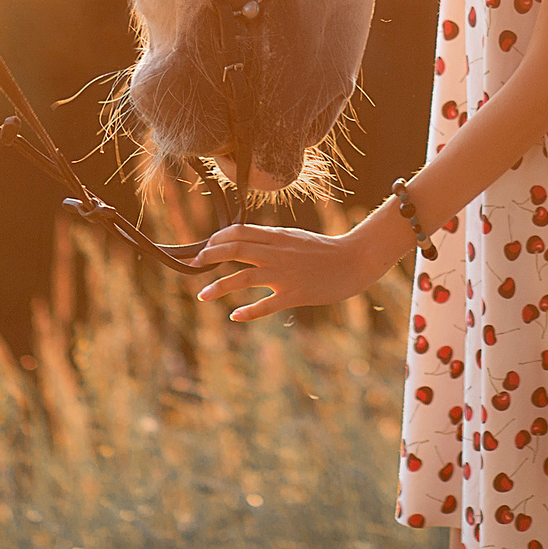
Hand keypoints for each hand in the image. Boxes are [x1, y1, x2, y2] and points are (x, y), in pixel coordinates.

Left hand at [193, 220, 396, 322]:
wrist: (354, 260)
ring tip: (202, 296)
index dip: (217, 239)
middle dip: (209, 256)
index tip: (205, 249)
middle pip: (235, 250)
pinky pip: (266, 305)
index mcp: (277, 237)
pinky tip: (235, 316)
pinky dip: (248, 311)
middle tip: (193, 266)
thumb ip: (271, 240)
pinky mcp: (294, 294)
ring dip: (218, 286)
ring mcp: (284, 274)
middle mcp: (277, 253)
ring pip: (243, 278)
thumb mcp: (295, 238)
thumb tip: (245, 242)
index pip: (238, 232)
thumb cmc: (324, 250)